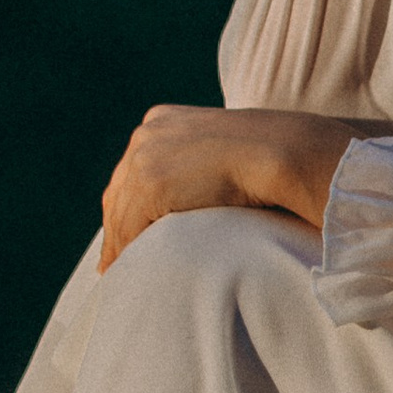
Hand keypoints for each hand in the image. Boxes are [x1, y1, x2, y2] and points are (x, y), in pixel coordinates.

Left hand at [98, 107, 354, 270]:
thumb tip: (195, 192)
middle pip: (119, 190)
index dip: (127, 203)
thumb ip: (200, 164)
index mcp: (162, 120)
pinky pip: (127, 227)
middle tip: (112, 259)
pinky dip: (123, 252)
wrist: (280, 151)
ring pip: (119, 212)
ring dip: (117, 245)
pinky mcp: (150, 184)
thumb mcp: (222, 152)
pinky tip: (124, 270)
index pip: (133, 170)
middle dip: (115, 226)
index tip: (125, 230)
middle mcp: (147, 134)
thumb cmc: (268, 156)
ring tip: (117, 272)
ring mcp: (146, 157)